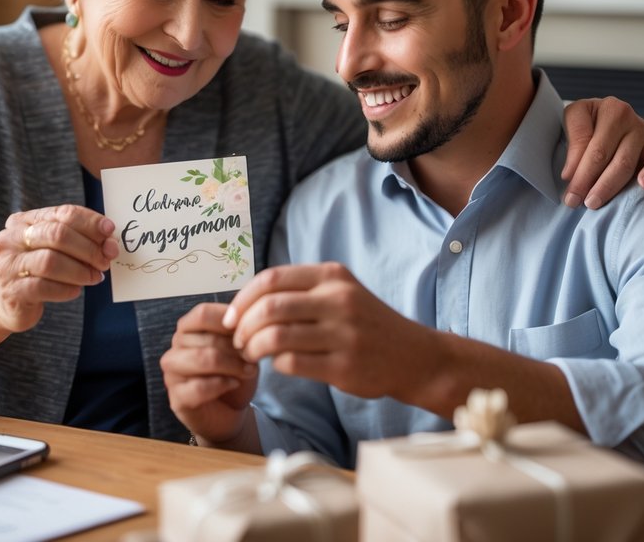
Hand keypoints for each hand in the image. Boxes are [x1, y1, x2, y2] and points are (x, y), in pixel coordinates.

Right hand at [0, 204, 116, 332]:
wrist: (9, 303)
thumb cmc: (38, 270)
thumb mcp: (55, 248)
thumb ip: (80, 240)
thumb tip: (110, 243)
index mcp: (24, 220)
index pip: (62, 213)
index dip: (90, 221)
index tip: (110, 231)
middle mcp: (11, 238)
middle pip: (57, 234)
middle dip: (88, 248)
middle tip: (106, 261)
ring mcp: (8, 264)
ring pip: (50, 261)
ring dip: (80, 270)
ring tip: (94, 277)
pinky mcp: (11, 291)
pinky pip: (44, 287)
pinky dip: (66, 288)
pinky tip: (76, 290)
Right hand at [161, 303, 257, 444]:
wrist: (232, 409)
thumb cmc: (235, 372)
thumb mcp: (241, 346)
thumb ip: (239, 330)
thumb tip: (245, 319)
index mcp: (188, 328)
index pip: (203, 313)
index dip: (229, 321)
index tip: (250, 332)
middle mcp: (175, 347)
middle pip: (206, 337)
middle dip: (236, 348)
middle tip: (254, 357)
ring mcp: (172, 372)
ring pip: (201, 359)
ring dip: (231, 365)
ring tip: (248, 370)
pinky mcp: (176, 398)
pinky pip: (199, 387)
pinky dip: (222, 384)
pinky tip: (234, 384)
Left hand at [225, 263, 423, 399]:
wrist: (414, 356)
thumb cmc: (365, 323)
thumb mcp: (340, 292)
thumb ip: (300, 290)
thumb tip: (245, 300)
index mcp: (332, 276)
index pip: (271, 279)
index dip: (242, 299)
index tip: (230, 317)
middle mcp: (338, 300)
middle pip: (269, 307)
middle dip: (243, 326)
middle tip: (238, 340)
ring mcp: (344, 334)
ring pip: (276, 336)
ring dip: (254, 348)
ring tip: (251, 354)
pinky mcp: (344, 366)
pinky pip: (292, 363)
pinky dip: (276, 365)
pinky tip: (277, 365)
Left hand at [561, 96, 643, 208]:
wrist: (607, 116)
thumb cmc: (588, 122)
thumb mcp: (574, 121)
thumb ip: (574, 143)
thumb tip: (570, 174)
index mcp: (606, 108)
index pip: (586, 141)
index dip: (574, 167)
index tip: (566, 188)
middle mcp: (627, 117)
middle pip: (604, 154)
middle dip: (586, 181)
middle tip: (574, 202)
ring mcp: (643, 132)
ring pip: (625, 163)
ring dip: (608, 186)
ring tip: (593, 202)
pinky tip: (643, 185)